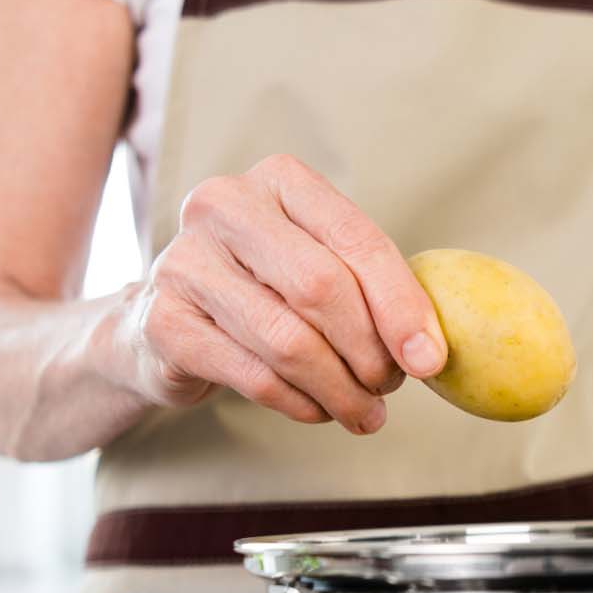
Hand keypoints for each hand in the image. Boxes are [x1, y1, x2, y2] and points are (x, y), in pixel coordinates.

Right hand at [110, 154, 444, 433]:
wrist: (168, 325)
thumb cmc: (267, 290)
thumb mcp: (320, 266)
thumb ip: (373, 289)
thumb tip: (429, 350)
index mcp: (280, 179)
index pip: (356, 238)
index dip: (401, 303)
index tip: (430, 358)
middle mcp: (224, 206)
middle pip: (322, 287)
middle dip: (370, 350)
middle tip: (391, 387)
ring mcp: (185, 261)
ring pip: (289, 340)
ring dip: (340, 389)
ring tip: (365, 412)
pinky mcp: (163, 321)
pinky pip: (254, 375)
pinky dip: (299, 403)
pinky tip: (318, 410)